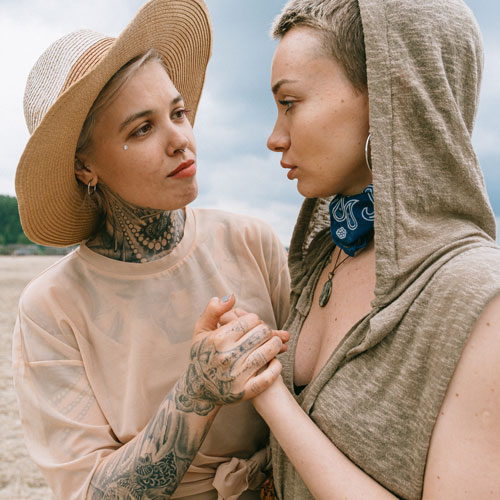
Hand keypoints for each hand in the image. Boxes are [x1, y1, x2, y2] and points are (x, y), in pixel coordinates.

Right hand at [175, 295, 285, 414]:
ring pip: (268, 351)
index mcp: (219, 339)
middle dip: (267, 330)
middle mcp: (228, 356)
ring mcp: (237, 375)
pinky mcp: (245, 391)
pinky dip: (276, 367)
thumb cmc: (202, 355)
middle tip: (266, 333)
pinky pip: (269, 377)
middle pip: (262, 334)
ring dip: (276, 345)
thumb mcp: (201, 330)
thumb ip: (214, 310)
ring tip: (275, 343)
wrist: (198, 390)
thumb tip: (231, 296)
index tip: (253, 324)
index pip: (251, 320)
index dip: (255, 320)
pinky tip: (275, 361)